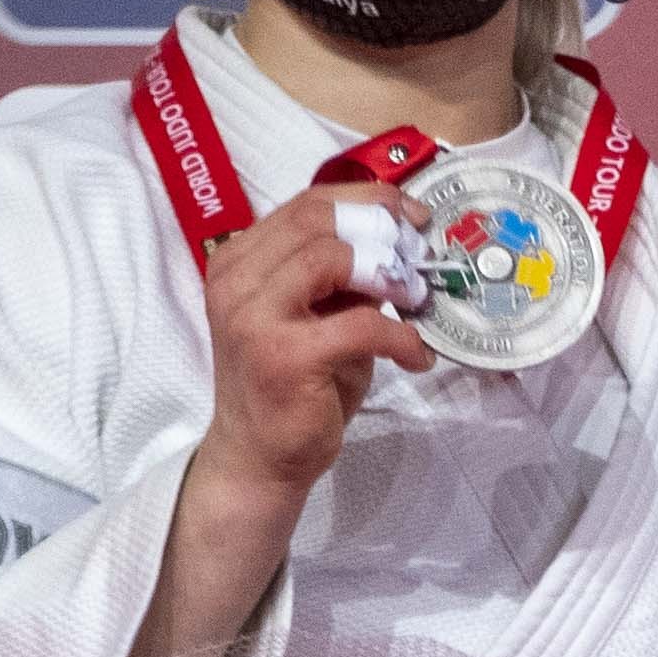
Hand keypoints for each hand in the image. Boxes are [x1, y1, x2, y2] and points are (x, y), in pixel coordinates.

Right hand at [141, 185, 440, 656]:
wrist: (259, 456)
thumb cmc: (294, 386)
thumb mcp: (317, 317)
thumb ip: (343, 278)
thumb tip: (401, 243)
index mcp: (239, 261)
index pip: (305, 204)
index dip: (368, 200)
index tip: (413, 216)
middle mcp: (236, 280)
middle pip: (318, 220)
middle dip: (383, 229)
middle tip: (422, 256)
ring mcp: (253, 316)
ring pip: (334, 258)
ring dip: (390, 277)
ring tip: (414, 305)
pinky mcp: (283, 355)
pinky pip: (362, 324)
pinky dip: (402, 337)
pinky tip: (416, 357)